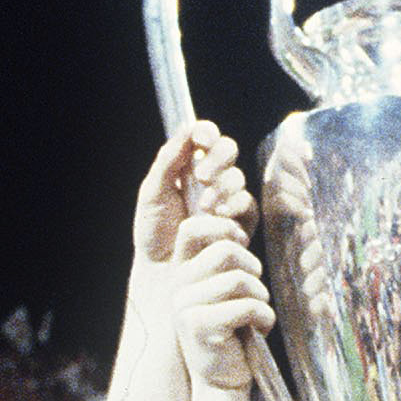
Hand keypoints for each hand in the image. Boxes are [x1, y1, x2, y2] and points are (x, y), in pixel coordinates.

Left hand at [132, 121, 255, 269]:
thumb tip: (187, 128)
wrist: (164, 272)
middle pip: (228, 150)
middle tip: (202, 176)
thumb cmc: (155, 233)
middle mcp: (212, 178)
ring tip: (203, 207)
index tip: (201, 138)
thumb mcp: (153, 193)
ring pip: (238, 177)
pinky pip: (248, 204)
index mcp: (188, 165)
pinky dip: (235, 206)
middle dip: (218, 159)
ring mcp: (228, 199)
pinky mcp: (242, 221)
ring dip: (223, 187)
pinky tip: (220, 216)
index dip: (207, 132)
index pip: (205, 137)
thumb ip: (168, 160)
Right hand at [172, 212, 276, 396]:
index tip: (243, 247)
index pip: (193, 228)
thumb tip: (245, 212)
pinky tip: (260, 328)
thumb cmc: (234, 331)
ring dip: (261, 296)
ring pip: (239, 279)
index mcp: (183, 270)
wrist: (223, 380)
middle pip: (225, 250)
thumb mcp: (229, 289)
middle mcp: (178, 284)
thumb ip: (230, 260)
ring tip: (259, 312)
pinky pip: (246, 307)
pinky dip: (264, 316)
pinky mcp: (198, 326)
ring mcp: (184, 305)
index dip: (225, 230)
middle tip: (257, 291)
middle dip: (252, 269)